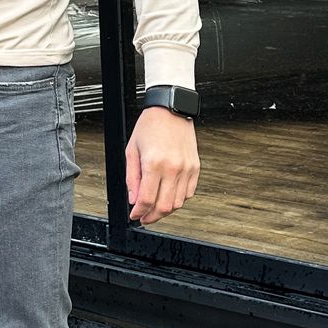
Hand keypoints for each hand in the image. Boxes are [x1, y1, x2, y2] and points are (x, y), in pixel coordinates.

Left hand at [125, 107, 199, 225]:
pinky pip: (189, 193)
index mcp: (154, 163)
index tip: (134, 215)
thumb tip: (133, 199)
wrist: (171, 109)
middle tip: (144, 218)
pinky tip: (168, 197)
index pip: (146, 199)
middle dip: (152, 217)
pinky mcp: (196, 167)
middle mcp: (173, 168)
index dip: (139, 212)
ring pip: (178, 203)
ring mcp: (187, 169)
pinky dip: (179, 200)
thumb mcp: (132, 151)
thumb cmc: (150, 126)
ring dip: (165, 210)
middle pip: (164, 206)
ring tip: (155, 209)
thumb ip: (132, 178)